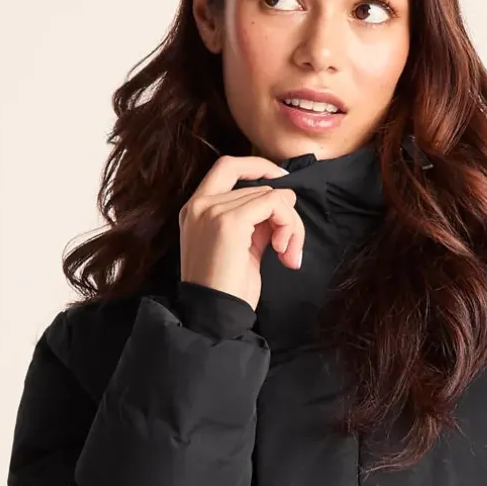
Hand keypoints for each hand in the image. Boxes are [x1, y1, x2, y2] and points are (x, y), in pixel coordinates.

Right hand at [177, 154, 304, 308]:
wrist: (214, 319)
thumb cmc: (227, 291)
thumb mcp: (240, 248)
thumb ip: (254, 221)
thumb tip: (283, 201)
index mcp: (195, 210)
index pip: (228, 166)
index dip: (259, 166)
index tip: (282, 181)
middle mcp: (200, 204)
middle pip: (260, 186)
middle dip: (286, 214)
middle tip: (291, 247)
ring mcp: (213, 210)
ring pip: (272, 196)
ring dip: (291, 225)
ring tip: (288, 255)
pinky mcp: (231, 221)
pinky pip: (276, 203)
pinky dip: (289, 225)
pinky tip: (284, 253)